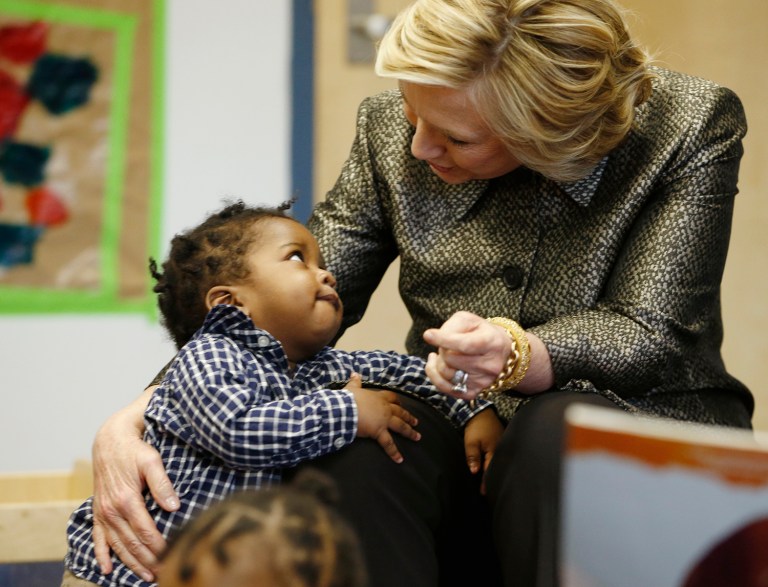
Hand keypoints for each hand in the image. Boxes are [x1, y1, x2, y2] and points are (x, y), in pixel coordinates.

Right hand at [91, 387, 178, 580]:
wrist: (110, 440)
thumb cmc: (134, 449)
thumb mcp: (152, 460)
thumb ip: (162, 484)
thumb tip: (174, 506)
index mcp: (127, 499)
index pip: (146, 531)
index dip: (160, 547)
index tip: (173, 557)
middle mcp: (112, 510)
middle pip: (132, 543)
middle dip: (148, 561)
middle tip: (164, 574)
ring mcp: (103, 512)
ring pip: (118, 545)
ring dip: (131, 562)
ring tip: (146, 576)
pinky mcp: (98, 511)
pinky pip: (98, 537)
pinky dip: (102, 554)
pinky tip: (107, 569)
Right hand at [346, 373, 420, 462]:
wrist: (345, 408)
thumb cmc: (348, 399)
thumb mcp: (352, 388)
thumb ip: (355, 382)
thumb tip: (355, 374)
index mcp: (378, 397)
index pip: (392, 397)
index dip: (397, 401)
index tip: (401, 404)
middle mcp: (384, 408)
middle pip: (400, 412)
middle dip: (409, 417)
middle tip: (416, 422)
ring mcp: (384, 420)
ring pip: (400, 426)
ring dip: (409, 432)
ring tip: (417, 437)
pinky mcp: (379, 431)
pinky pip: (388, 443)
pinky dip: (394, 452)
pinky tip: (400, 459)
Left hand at [423, 311, 554, 398]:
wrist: (501, 351)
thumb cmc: (481, 332)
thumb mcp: (470, 320)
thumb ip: (451, 326)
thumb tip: (431, 337)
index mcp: (491, 343)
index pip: (465, 344)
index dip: (444, 340)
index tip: (428, 335)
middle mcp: (490, 365)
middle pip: (451, 359)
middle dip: (442, 349)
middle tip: (447, 344)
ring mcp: (483, 382)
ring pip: (445, 374)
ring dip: (439, 362)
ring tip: (445, 353)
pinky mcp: (474, 392)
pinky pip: (445, 388)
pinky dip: (435, 376)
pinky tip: (438, 365)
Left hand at [463, 408, 503, 493]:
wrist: (481, 411)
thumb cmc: (476, 427)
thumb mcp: (471, 442)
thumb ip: (473, 457)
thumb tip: (475, 472)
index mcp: (494, 451)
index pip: (490, 470)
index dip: (486, 482)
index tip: (484, 493)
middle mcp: (501, 449)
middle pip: (497, 467)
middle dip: (493, 478)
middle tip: (489, 491)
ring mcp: (503, 444)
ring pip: (499, 461)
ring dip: (495, 470)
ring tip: (492, 481)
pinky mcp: (502, 440)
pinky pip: (500, 455)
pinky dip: (496, 462)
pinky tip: (494, 466)